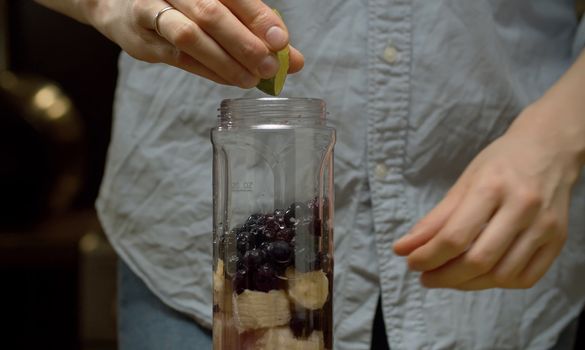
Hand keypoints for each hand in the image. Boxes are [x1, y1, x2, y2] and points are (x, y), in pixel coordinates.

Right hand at [84, 0, 303, 86]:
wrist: (122, 6)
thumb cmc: (182, 6)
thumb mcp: (221, 8)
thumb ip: (255, 31)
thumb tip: (293, 60)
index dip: (258, 17)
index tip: (281, 40)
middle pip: (211, 13)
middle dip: (244, 43)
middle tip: (269, 66)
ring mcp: (154, 9)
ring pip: (190, 35)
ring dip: (224, 60)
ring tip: (250, 79)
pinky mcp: (144, 37)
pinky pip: (178, 56)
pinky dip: (208, 70)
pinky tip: (229, 79)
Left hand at [393, 103, 582, 289]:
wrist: (549, 149)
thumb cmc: (500, 164)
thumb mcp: (463, 183)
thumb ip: (434, 219)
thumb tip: (403, 248)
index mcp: (492, 187)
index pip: (455, 236)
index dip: (428, 257)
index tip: (411, 263)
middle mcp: (522, 207)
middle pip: (478, 260)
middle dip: (444, 276)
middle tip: (425, 277)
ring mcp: (544, 226)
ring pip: (502, 275)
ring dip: (468, 284)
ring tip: (447, 277)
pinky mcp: (559, 240)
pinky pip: (526, 278)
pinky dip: (497, 284)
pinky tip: (479, 276)